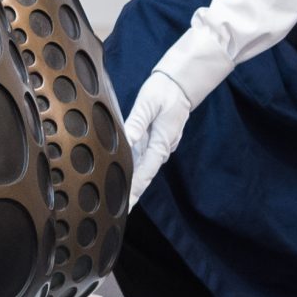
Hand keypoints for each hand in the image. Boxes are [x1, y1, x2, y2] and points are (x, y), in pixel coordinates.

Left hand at [123, 71, 191, 202]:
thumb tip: (126, 139)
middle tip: (118, 212)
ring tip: (117, 199)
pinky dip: (134, 169)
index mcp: (161, 142)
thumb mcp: (148, 104)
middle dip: (133, 194)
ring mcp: (159, 146)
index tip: (127, 205)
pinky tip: (122, 175)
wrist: (180, 85)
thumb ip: (136, 122)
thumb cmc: (164, 92)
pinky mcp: (155, 141)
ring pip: (144, 169)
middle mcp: (161, 148)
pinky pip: (143, 159)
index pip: (145, 172)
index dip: (135, 190)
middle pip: (144, 176)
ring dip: (133, 183)